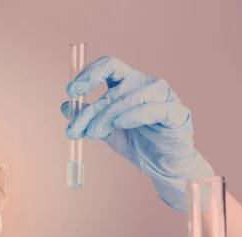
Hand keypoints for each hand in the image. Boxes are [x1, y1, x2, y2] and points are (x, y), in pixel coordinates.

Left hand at [61, 56, 212, 210]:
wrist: (161, 165)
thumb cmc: (136, 142)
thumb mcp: (104, 129)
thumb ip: (87, 116)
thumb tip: (65, 107)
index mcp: (129, 83)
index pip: (109, 65)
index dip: (89, 74)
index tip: (71, 91)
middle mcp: (146, 85)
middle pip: (113, 89)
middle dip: (90, 110)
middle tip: (75, 129)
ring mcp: (163, 97)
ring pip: (129, 99)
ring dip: (106, 116)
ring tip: (93, 134)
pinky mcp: (176, 113)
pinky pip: (154, 109)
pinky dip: (133, 115)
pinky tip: (119, 124)